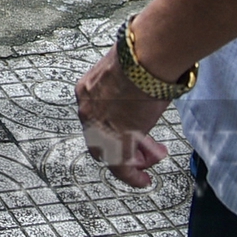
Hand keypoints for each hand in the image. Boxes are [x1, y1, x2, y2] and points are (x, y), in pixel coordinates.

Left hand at [74, 49, 171, 188]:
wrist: (147, 57)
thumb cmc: (142, 56)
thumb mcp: (126, 71)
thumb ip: (126, 84)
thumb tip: (141, 86)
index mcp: (86, 89)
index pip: (95, 116)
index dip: (113, 126)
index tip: (129, 130)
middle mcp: (87, 109)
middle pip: (99, 137)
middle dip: (122, 145)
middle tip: (141, 150)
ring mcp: (99, 127)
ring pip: (110, 153)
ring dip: (132, 159)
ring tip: (150, 161)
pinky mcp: (116, 140)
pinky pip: (121, 166)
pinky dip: (132, 177)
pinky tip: (144, 180)